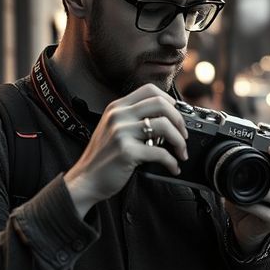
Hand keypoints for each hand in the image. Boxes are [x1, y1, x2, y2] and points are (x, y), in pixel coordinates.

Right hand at [64, 84, 188, 216]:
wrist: (85, 180)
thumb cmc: (102, 158)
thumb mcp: (113, 129)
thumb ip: (132, 119)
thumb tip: (165, 118)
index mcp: (117, 107)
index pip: (150, 90)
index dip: (170, 101)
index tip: (177, 116)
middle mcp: (118, 116)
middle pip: (161, 104)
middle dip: (179, 120)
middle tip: (183, 135)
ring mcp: (121, 132)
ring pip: (164, 125)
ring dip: (179, 141)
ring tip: (181, 152)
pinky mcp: (126, 151)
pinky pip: (160, 152)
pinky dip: (172, 161)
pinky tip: (173, 166)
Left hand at [225, 144, 269, 254]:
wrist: (246, 219)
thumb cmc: (257, 191)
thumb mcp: (262, 174)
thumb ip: (262, 162)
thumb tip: (250, 149)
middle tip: (262, 171)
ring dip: (265, 191)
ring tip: (250, 187)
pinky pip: (269, 214)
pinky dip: (254, 207)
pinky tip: (243, 201)